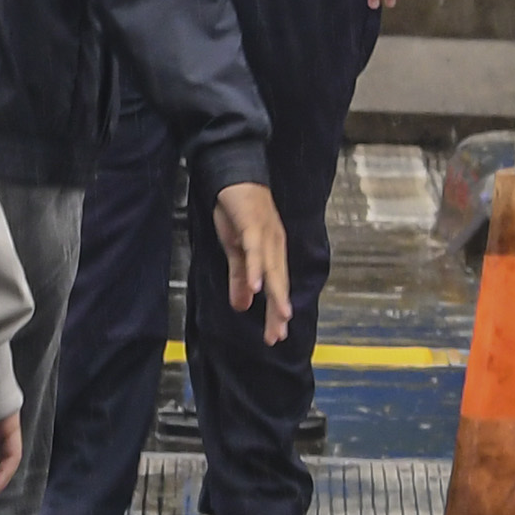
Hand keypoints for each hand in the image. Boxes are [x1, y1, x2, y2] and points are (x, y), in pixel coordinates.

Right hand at [213, 180, 294, 347]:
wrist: (235, 177)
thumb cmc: (237, 211)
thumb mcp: (235, 248)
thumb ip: (240, 276)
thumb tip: (242, 305)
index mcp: (270, 253)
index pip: (275, 288)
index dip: (275, 311)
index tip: (275, 336)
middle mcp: (274, 247)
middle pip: (278, 283)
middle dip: (279, 310)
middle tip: (278, 334)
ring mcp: (265, 236)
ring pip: (272, 269)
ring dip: (276, 294)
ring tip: (279, 316)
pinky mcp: (252, 225)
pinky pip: (255, 250)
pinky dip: (256, 269)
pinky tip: (255, 286)